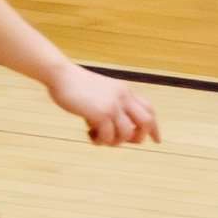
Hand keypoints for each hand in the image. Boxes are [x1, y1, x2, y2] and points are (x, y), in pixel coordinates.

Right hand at [46, 63, 161, 146]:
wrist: (61, 75)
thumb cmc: (76, 85)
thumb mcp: (101, 92)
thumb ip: (112, 107)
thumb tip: (116, 133)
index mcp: (124, 91)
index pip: (149, 109)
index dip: (154, 127)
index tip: (157, 140)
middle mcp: (123, 97)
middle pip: (146, 122)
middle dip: (139, 137)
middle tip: (125, 143)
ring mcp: (113, 105)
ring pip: (126, 134)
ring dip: (113, 142)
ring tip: (99, 137)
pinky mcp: (101, 113)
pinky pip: (108, 137)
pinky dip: (99, 141)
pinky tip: (89, 134)